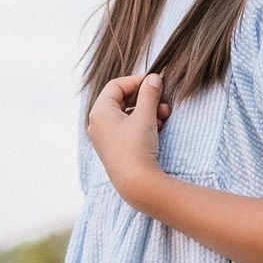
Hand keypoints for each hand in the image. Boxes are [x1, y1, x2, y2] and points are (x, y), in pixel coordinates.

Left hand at [86, 72, 169, 207]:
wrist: (136, 184)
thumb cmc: (137, 147)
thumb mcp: (145, 116)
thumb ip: (149, 94)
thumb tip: (153, 78)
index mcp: (99, 111)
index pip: (116, 85)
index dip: (136, 81)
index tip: (154, 82)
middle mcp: (98, 123)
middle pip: (121, 99)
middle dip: (144, 98)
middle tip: (162, 99)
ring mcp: (105, 137)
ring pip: (126, 114)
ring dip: (146, 110)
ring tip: (164, 114)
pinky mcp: (114, 148)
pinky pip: (127, 128)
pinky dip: (142, 123)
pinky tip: (158, 125)